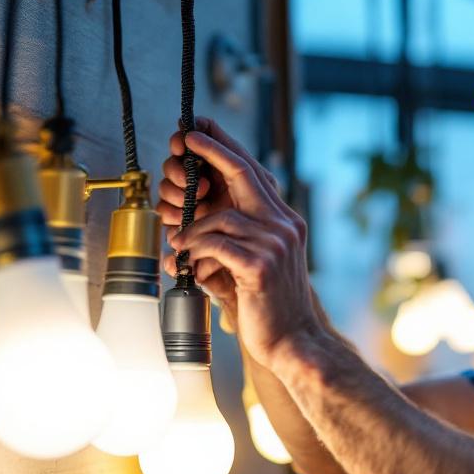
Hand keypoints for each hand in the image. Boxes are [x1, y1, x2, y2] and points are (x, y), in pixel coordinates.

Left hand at [159, 117, 318, 367]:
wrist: (293, 341)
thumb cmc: (270, 306)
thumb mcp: (257, 262)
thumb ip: (237, 238)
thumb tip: (197, 222)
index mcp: (285, 222)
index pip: (255, 174)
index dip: (227, 149)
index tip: (202, 132)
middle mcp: (284, 226)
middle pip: (244, 174)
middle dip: (211, 152)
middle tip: (185, 138)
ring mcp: (275, 244)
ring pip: (220, 217)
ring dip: (192, 230)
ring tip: (180, 245)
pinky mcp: (260, 265)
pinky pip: (216, 243)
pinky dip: (196, 250)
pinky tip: (189, 261)